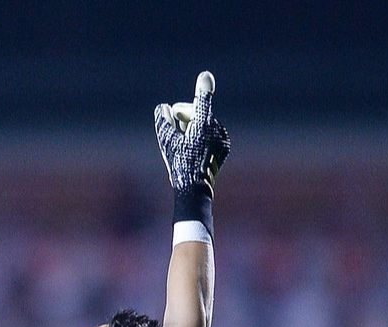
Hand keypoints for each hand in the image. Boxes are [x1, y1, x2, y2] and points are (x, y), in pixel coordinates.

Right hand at [155, 72, 229, 230]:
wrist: (195, 189)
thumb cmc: (179, 165)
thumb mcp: (167, 142)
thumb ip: (164, 120)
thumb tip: (163, 108)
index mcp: (202, 125)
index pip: (201, 101)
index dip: (202, 88)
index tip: (205, 76)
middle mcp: (215, 128)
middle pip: (195, 111)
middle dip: (183, 118)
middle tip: (175, 134)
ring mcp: (221, 137)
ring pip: (202, 122)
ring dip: (191, 127)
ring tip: (184, 145)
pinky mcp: (224, 145)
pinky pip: (210, 133)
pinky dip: (201, 136)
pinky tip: (194, 149)